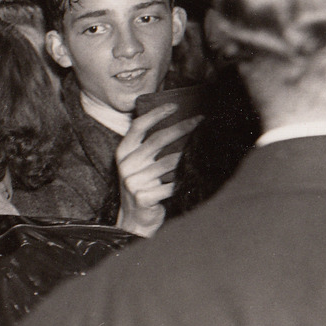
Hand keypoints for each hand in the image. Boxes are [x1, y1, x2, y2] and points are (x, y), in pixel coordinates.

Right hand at [113, 101, 201, 236]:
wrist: (135, 219)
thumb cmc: (143, 186)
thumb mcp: (138, 165)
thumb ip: (148, 148)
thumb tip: (178, 124)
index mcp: (123, 154)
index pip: (137, 127)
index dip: (155, 114)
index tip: (174, 105)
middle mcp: (126, 166)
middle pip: (157, 140)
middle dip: (181, 127)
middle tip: (199, 120)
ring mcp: (133, 182)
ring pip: (168, 162)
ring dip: (187, 155)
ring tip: (201, 148)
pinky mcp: (143, 197)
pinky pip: (171, 184)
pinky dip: (184, 181)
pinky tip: (193, 177)